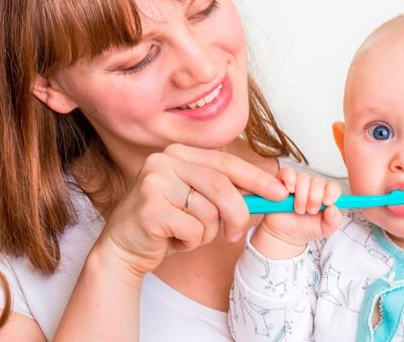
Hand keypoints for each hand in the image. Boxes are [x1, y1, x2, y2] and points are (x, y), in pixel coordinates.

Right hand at [91, 143, 288, 285]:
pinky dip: (191, 243)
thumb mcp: (197, 200)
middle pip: (222, 186)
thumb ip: (224, 192)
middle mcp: (165, 161)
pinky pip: (193, 229)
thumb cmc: (167, 224)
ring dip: (206, 233)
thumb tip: (269, 192)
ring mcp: (154, 182)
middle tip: (235, 234)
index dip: (257, 178)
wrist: (124, 248)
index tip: (280, 193)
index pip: (227, 162)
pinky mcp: (150, 208)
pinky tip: (173, 240)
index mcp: (179, 153)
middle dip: (237, 214)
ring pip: (209, 211)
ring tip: (187, 234)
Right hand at [252, 168, 342, 258]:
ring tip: (299, 209)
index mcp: (324, 195)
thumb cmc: (305, 228)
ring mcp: (298, 184)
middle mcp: (312, 187)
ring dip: (301, 195)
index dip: (331, 192)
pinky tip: (289, 192)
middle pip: (318, 182)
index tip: (327, 202)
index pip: (333, 186)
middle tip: (310, 210)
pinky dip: (289, 180)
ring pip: (303, 178)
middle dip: (315, 197)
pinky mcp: (283, 182)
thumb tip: (334, 209)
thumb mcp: (324, 229)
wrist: (285, 234)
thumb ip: (333, 221)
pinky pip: (287, 172)